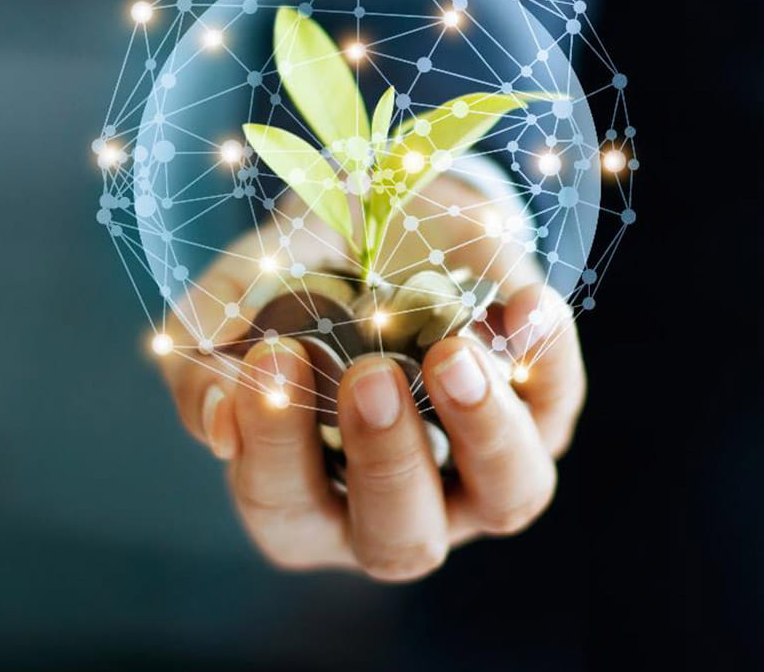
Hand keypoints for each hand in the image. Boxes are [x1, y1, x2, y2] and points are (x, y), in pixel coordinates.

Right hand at [156, 174, 585, 580]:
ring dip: (484, 429)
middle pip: (402, 540)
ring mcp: (477, 469)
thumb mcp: (237, 300)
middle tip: (369, 379)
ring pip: (507, 495)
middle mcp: (398, 505)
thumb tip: (218, 423)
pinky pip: (558, 403)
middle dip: (387, 462)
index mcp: (306, 497)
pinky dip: (547, 356)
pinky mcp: (541, 413)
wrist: (381, 223)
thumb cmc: (296, 282)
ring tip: (453, 355)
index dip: (274, 450)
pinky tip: (521, 303)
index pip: (284, 508)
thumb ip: (205, 354)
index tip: (266, 365)